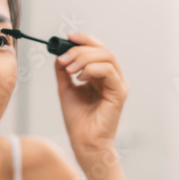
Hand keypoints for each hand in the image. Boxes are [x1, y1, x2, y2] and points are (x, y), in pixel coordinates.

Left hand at [55, 32, 128, 153]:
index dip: (84, 40)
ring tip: (69, 69)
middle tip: (64, 58)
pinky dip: (92, 69)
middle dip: (80, 49)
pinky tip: (80, 77)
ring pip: (107, 57)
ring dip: (84, 58)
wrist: (83, 141)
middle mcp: (112, 77)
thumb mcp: (66, 88)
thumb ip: (63, 70)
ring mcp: (118, 84)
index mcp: (101, 74)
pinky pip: (109, 71)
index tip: (67, 37)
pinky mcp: (120, 93)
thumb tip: (59, 54)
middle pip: (102, 49)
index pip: (97, 49)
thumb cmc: (78, 119)